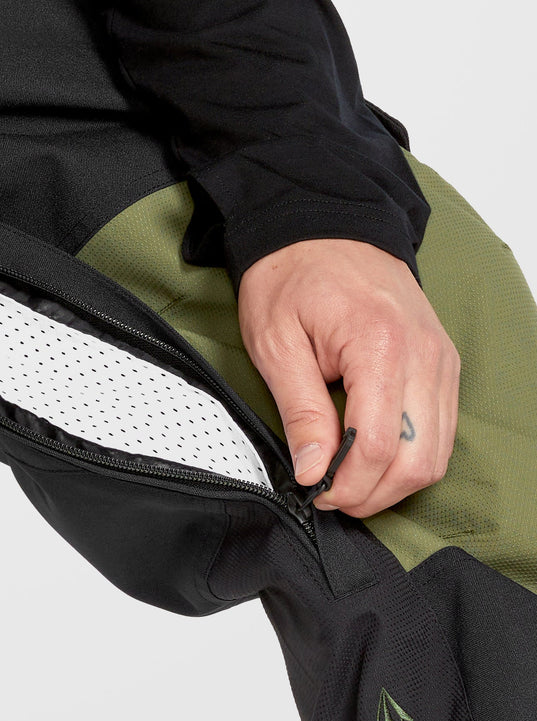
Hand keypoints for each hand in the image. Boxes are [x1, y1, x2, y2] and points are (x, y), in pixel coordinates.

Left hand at [237, 239, 459, 516]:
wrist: (322, 227)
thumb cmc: (292, 277)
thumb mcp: (276, 342)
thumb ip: (300, 411)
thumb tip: (314, 471)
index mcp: (379, 345)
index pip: (377, 445)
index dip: (346, 483)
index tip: (314, 491)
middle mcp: (425, 354)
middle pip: (418, 459)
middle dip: (373, 493)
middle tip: (329, 494)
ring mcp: (441, 359)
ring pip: (437, 452)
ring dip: (394, 481)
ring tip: (348, 480)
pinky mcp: (443, 364)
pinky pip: (441, 430)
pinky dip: (411, 456)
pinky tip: (372, 456)